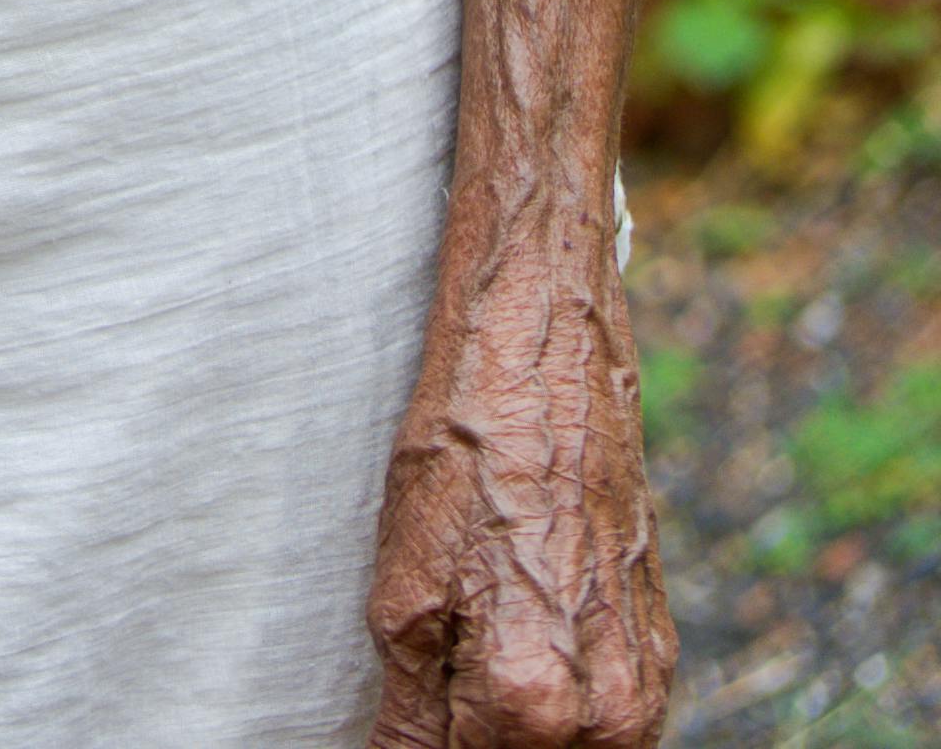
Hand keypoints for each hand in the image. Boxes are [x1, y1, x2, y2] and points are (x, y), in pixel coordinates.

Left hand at [367, 243, 674, 748]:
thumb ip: (409, 716)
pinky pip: (605, 721)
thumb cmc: (465, 455)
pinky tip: (517, 640)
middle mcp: (607, 716)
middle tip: (437, 674)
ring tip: (474, 643)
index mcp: (530, 703)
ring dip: (514, 727)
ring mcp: (645, 688)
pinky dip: (557, 706)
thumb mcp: (403, 591)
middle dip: (468, 736)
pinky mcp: (661, 655)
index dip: (418, 748)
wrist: (546, 355)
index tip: (404, 715)